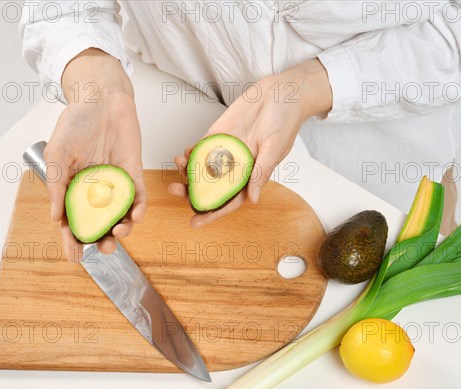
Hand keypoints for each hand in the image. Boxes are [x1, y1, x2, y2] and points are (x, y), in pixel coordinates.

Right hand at [44, 49, 145, 261]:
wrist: (101, 99)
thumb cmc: (76, 122)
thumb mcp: (57, 154)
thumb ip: (57, 186)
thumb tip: (55, 217)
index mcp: (74, 188)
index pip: (73, 220)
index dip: (73, 240)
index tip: (74, 257)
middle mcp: (96, 190)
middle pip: (100, 224)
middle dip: (102, 241)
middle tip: (103, 249)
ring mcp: (116, 184)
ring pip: (121, 216)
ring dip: (121, 230)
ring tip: (118, 234)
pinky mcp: (134, 174)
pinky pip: (139, 198)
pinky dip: (138, 210)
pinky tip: (134, 218)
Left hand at [168, 58, 331, 226]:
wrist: (282, 93)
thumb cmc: (286, 121)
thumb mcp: (276, 148)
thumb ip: (261, 172)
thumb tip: (252, 199)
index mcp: (252, 175)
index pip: (230, 200)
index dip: (212, 213)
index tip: (195, 222)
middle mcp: (238, 166)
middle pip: (210, 187)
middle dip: (191, 192)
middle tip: (175, 191)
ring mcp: (227, 150)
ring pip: (202, 168)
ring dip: (187, 171)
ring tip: (177, 166)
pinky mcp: (220, 134)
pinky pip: (202, 148)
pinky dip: (191, 152)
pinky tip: (183, 154)